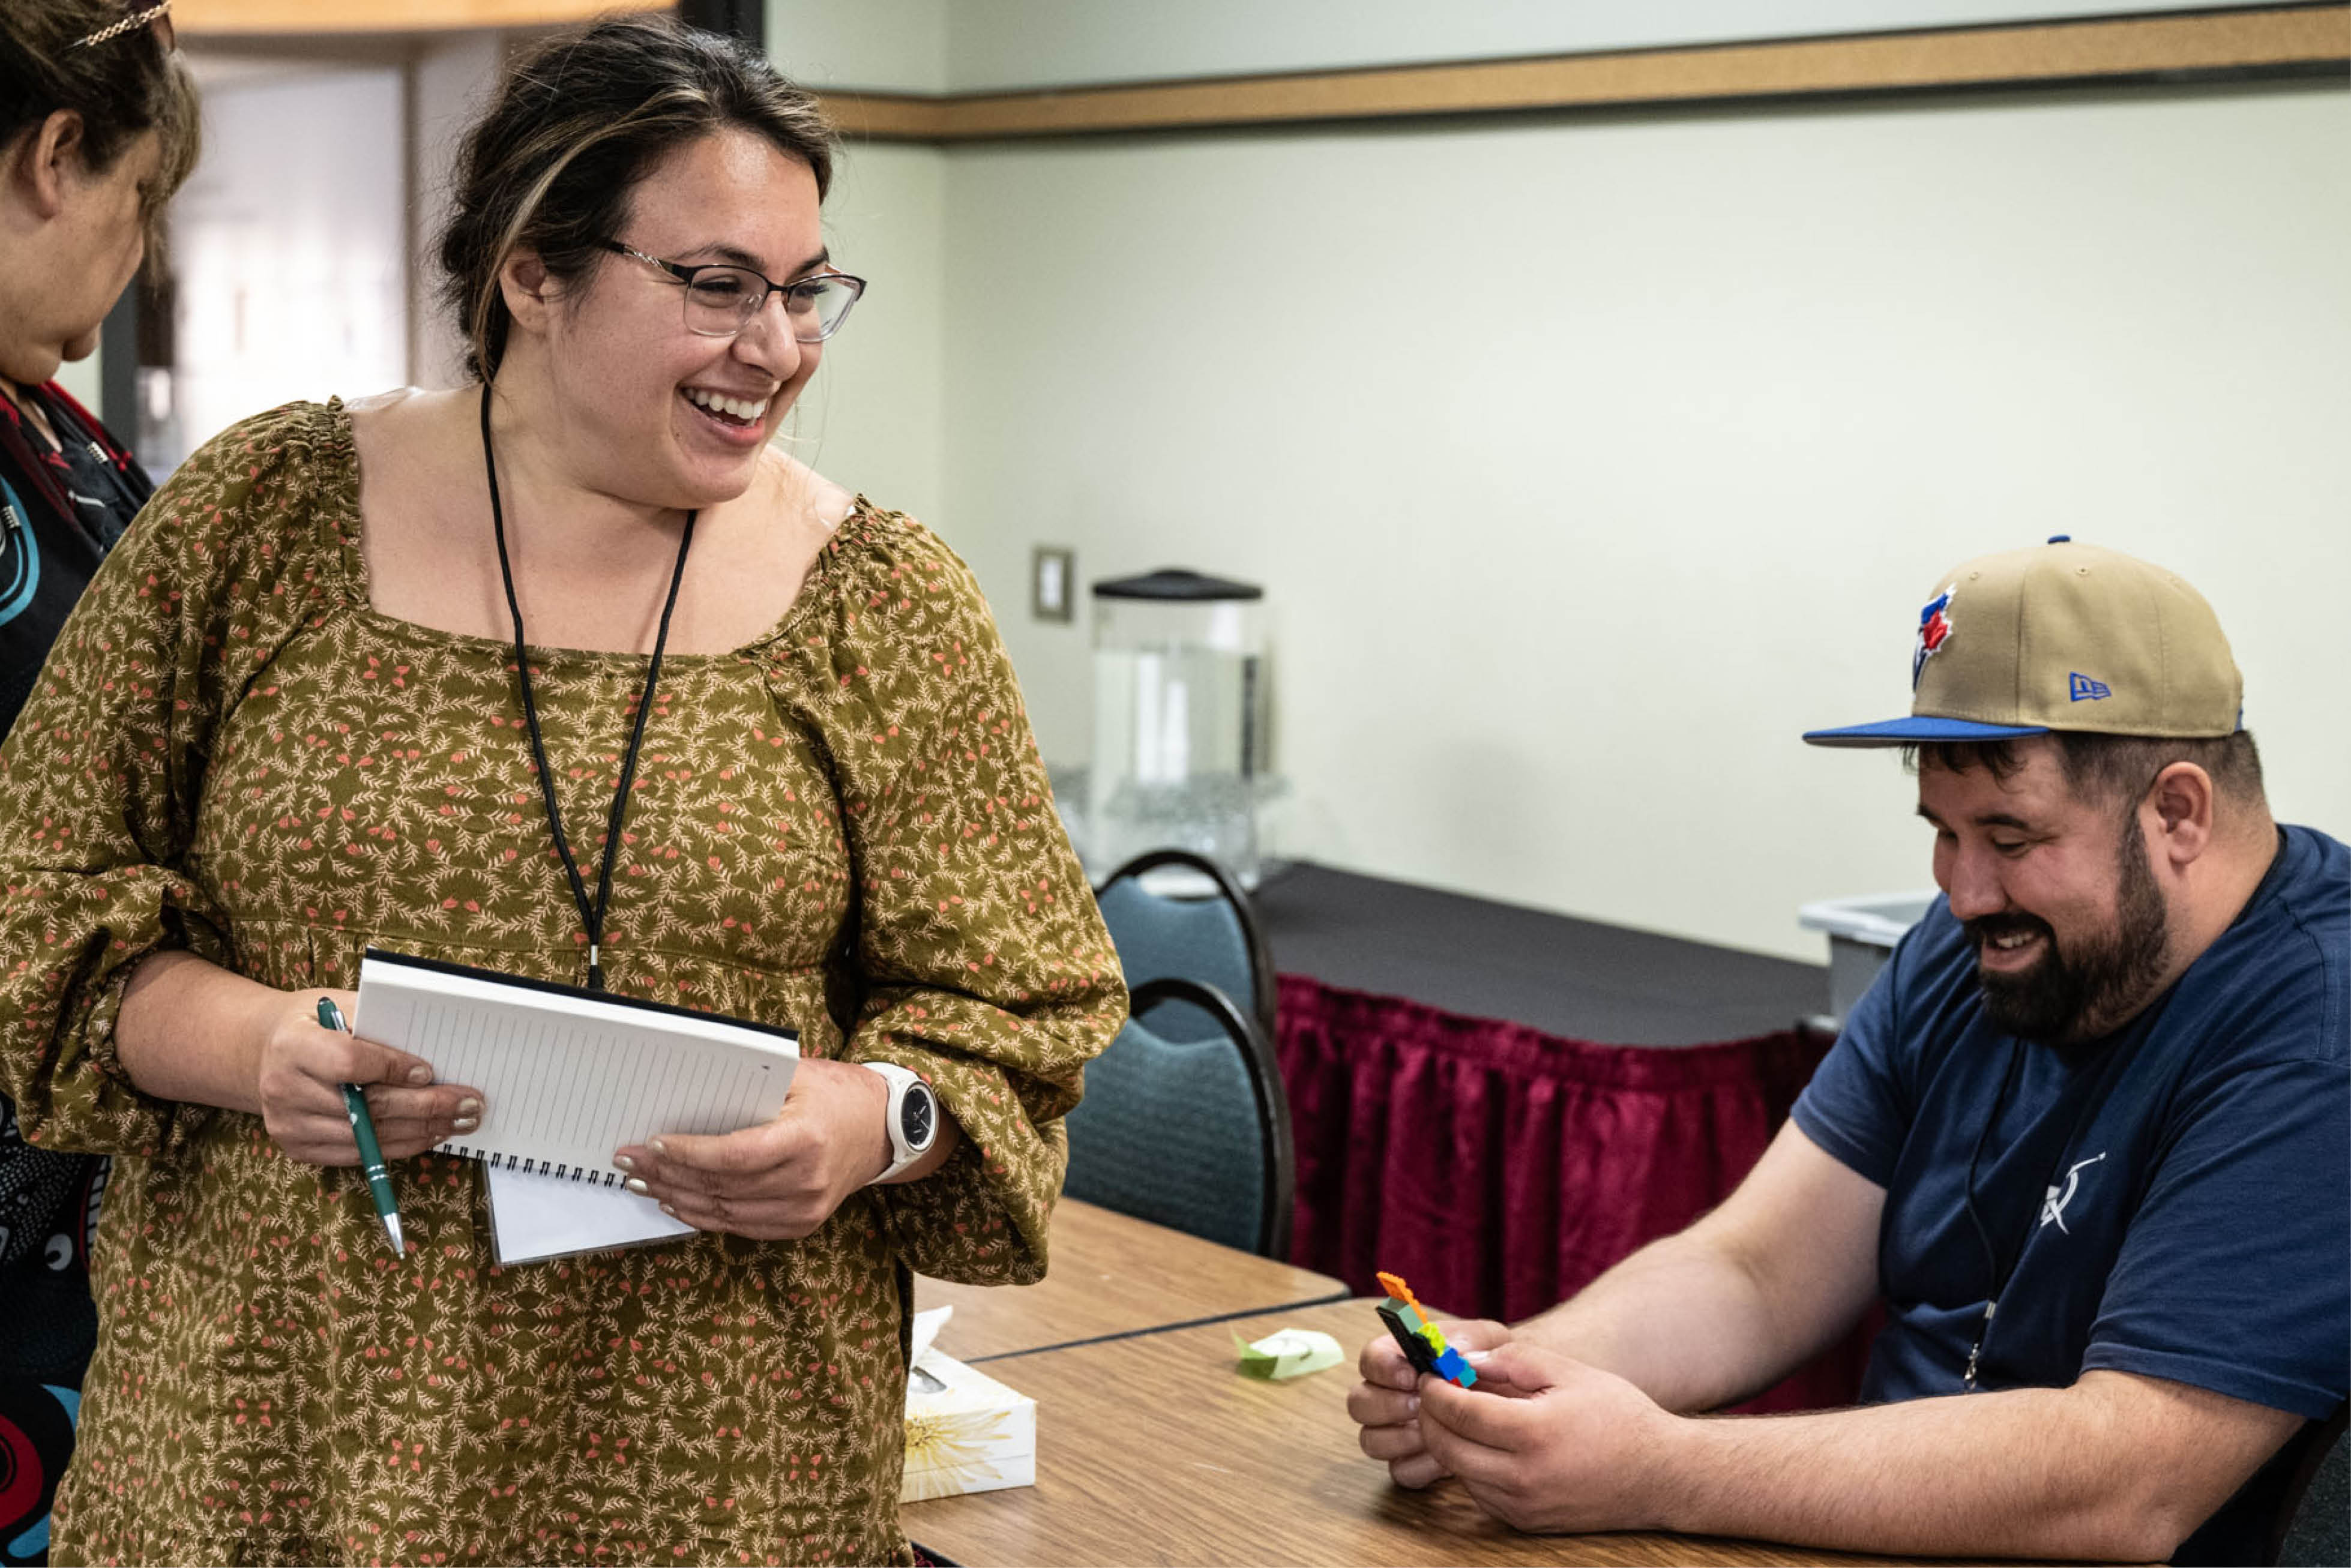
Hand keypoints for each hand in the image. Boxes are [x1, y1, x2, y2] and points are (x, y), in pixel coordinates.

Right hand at [252, 987, 481, 1164]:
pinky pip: (358, 1155)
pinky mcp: (298, 1149)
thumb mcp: (340, 1006)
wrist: (265, 1051)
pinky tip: (429, 1134)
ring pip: (367, 1137)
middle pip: (365, 1107)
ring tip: (458, 1121)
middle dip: (426, 1106)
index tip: (430, 1071)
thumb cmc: (314, 1022)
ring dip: (421, 1131)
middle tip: (469, 1103)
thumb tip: (433, 1048)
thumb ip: (379, 1024)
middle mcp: (284, 1089)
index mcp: (292, 1046)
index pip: (349, 1063)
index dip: (393, 1068)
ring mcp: (289, 1125)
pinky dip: (399, 1145)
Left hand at [612, 1057, 893, 1240]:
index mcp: (805, 1139)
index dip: (689, 1153)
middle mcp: (806, 1181)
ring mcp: (804, 1209)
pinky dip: (704, 1217)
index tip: (652, 1143)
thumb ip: (748, 1085)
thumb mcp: (798, 1075)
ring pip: (725, 1212)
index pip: (735, 1155)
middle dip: (668, 1174)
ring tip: (643, 1182)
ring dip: (677, 1198)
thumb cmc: (837, 1094)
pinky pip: (740, 1226)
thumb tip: (685, 1090)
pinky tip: (678, 1203)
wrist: (882, 1130)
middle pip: (721, 1186)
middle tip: (629, 1162)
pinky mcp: (800, 1224)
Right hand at [1348, 1317, 1512, 1487]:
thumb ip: (1466, 1339)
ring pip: (1371, 1440)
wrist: (1513, 1403)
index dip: (1383, 1368)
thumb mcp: (1488, 1340)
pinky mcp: (1412, 1463)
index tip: (1411, 1375)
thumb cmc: (1492, 1365)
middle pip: (1358, 1403)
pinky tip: (1445, 1457)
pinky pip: (1400, 1471)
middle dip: (1386, 1405)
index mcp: (1399, 1359)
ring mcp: (1396, 1432)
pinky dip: (1421, 1466)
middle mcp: (1388, 1395)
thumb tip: (1447, 1351)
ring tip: (1433, 1430)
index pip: (1369, 1359)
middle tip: (1419, 1404)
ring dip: (1399, 1437)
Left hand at [1415, 1342, 1676, 1533]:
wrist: (1661, 1475)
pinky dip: (1472, 1467)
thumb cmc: (1618, 1415)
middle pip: (1446, 1447)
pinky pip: (1480, 1493)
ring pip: (1459, 1473)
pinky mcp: (1527, 1523)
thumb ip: (1512, 1360)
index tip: (1429, 1373)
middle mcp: (1524, 1478)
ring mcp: (1524, 1506)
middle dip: (1430, 1416)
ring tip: (1464, 1414)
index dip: (1435, 1389)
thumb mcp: (1569, 1372)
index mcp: (1534, 1433)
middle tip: (1434, 1393)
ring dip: (1449, 1442)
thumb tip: (1464, 1360)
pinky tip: (1489, 1444)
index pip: (1458, 1412)